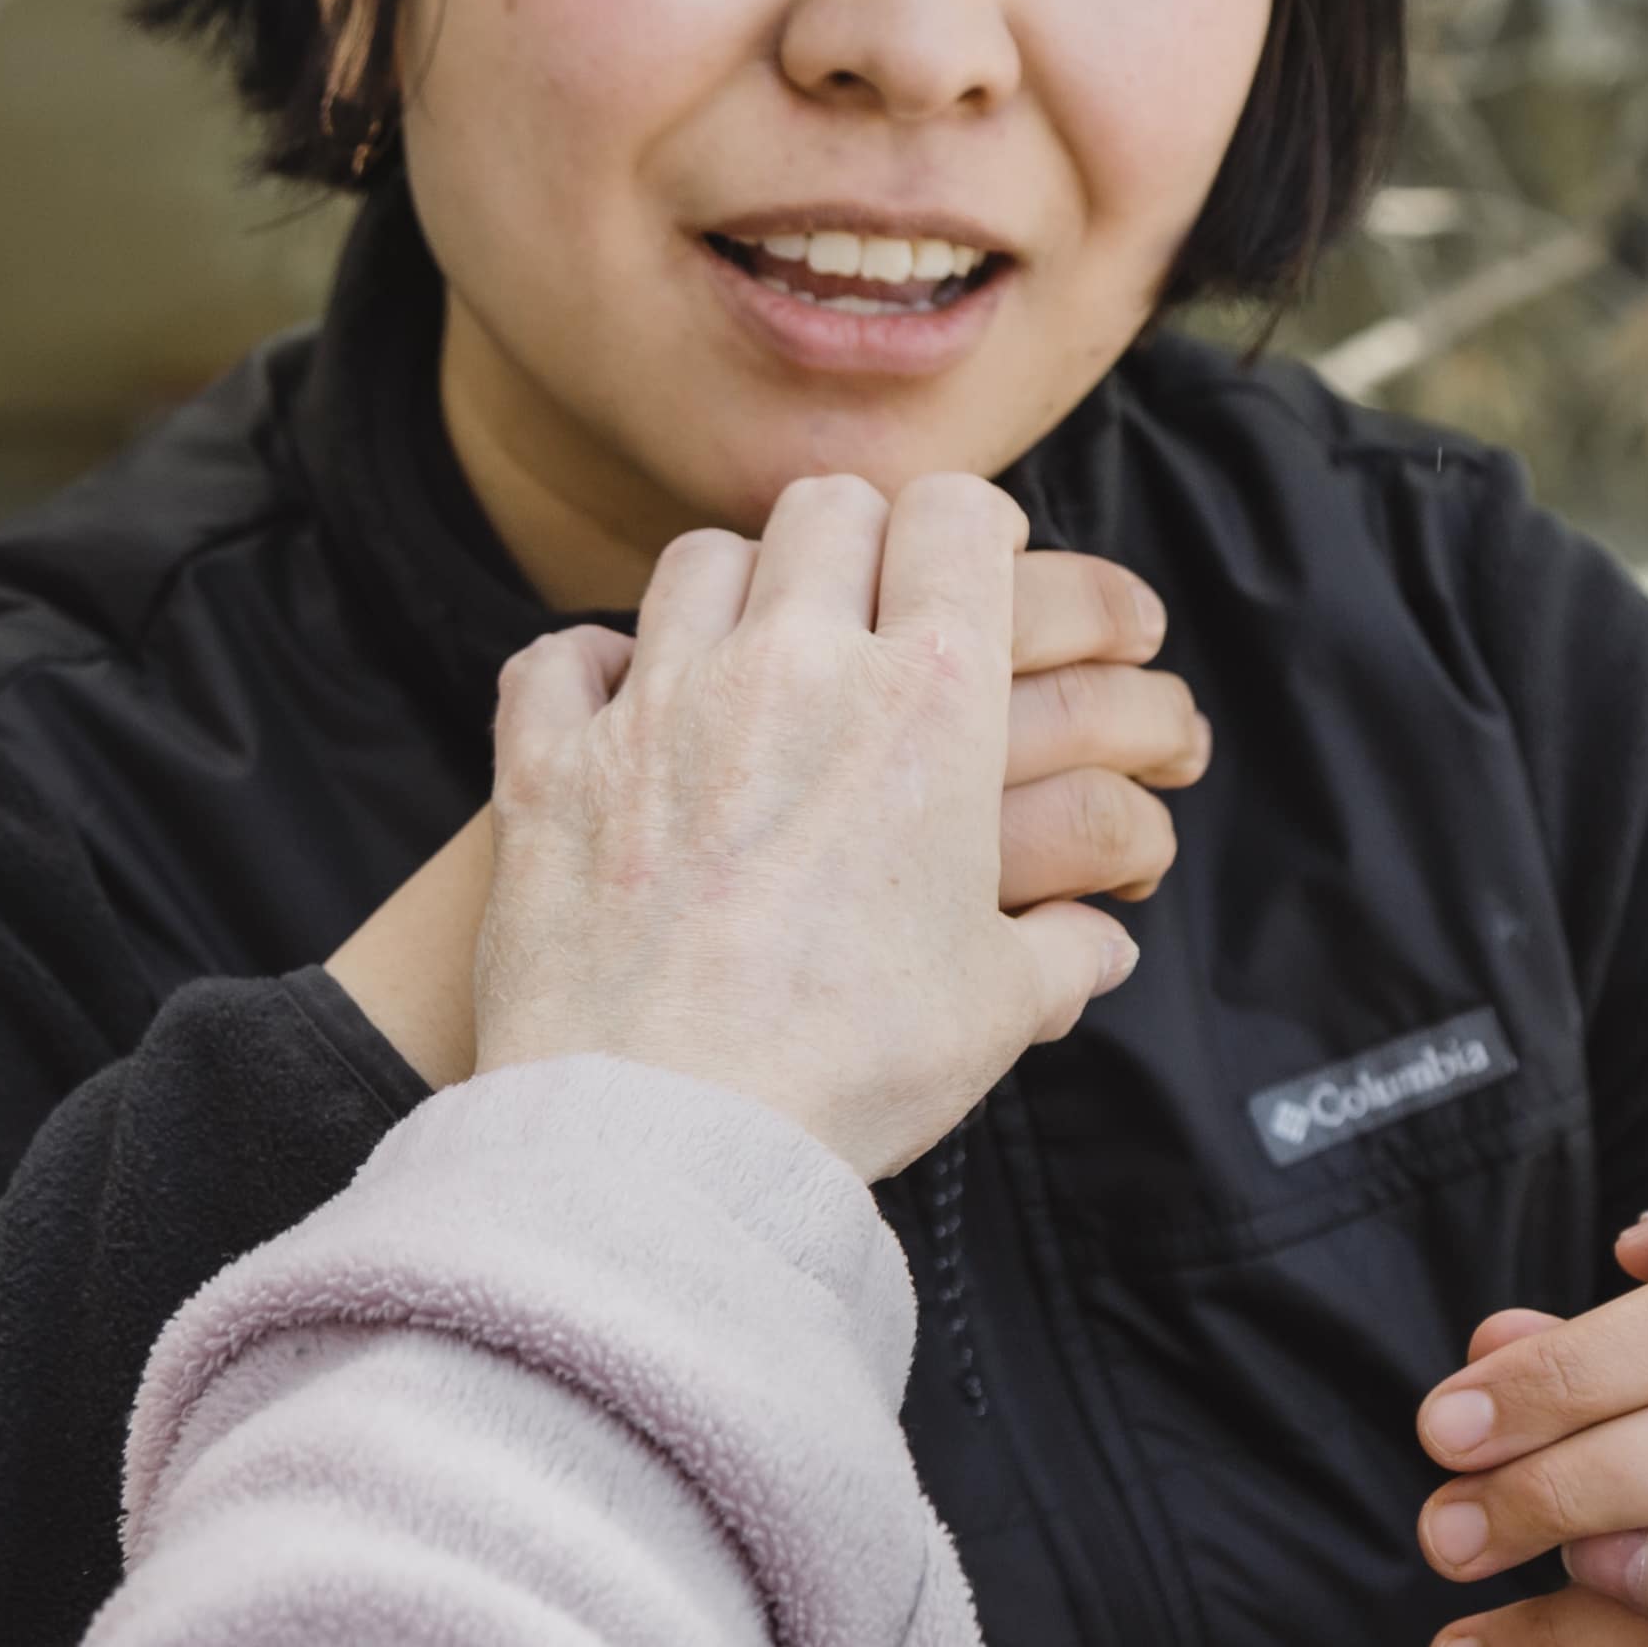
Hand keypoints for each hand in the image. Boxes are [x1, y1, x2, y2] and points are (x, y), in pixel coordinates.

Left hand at [325, 547, 1200, 1085]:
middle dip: (858, 539)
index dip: (972, 526)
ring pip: (700, 558)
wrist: (667, 1137)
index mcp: (927, 703)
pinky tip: (617, 707)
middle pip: (828, 510)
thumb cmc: (844, 1071)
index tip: (971, 564)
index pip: (958, 516)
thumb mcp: (995, 1010)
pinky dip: (590, 669)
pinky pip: (562, 656)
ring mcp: (660, 703)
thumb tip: (1096, 948)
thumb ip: (1058, 953)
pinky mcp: (551, 762)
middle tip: (867, 604)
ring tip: (750, 655)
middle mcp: (792, 668)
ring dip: (735, 589)